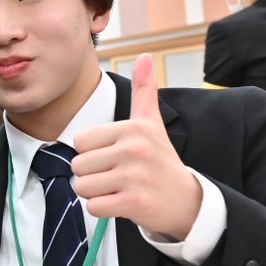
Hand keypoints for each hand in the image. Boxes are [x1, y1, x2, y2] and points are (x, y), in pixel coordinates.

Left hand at [72, 54, 202, 240]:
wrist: (186, 200)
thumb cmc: (160, 160)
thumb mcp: (151, 123)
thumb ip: (145, 91)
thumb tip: (145, 56)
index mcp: (133, 129)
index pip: (80, 141)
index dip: (91, 153)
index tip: (113, 157)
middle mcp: (134, 150)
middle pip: (78, 165)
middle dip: (91, 175)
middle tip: (117, 176)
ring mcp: (134, 177)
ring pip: (82, 186)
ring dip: (95, 193)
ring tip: (118, 188)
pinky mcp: (133, 202)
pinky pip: (93, 206)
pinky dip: (102, 209)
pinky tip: (121, 203)